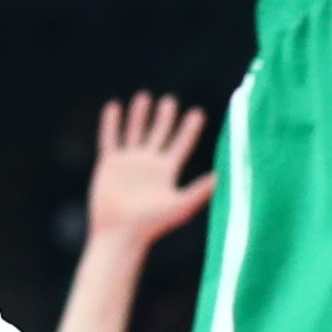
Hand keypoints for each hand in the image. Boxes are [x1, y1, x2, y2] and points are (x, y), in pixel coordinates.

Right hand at [82, 93, 214, 252]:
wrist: (120, 234)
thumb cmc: (151, 224)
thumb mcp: (180, 205)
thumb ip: (200, 190)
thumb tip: (222, 177)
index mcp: (167, 173)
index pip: (181, 145)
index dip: (189, 129)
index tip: (197, 113)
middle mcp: (149, 165)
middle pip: (158, 135)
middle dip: (164, 118)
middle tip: (170, 101)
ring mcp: (128, 163)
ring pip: (135, 133)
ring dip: (139, 116)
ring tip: (144, 96)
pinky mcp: (109, 164)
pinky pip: (110, 139)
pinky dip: (111, 123)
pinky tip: (114, 107)